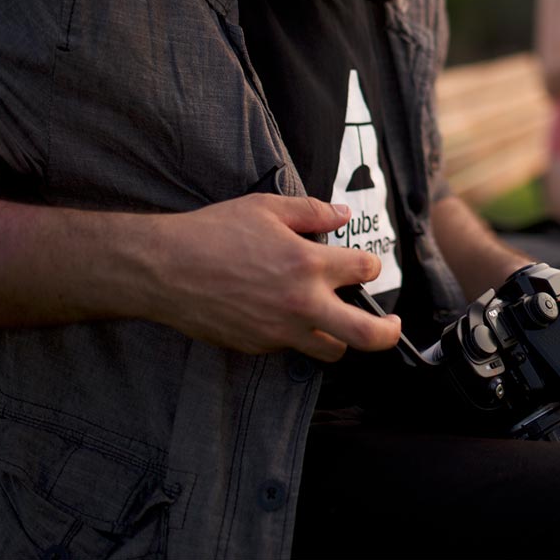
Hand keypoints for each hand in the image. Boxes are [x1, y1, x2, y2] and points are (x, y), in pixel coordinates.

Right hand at [145, 193, 401, 361]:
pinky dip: (297, 335)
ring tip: (334, 319)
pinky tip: (283, 313)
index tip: (365, 264)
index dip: (371, 265)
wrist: (165, 269)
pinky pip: (291, 348)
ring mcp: (279, 331)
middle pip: (365, 334)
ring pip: (330, 350)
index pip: (365, 270)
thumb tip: (341, 216)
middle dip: (388, 333)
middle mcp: (301, 304)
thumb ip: (311, 212)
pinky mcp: (257, 347)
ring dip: (339, 335)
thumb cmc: (214, 232)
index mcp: (308, 264)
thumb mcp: (266, 208)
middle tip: (393, 325)